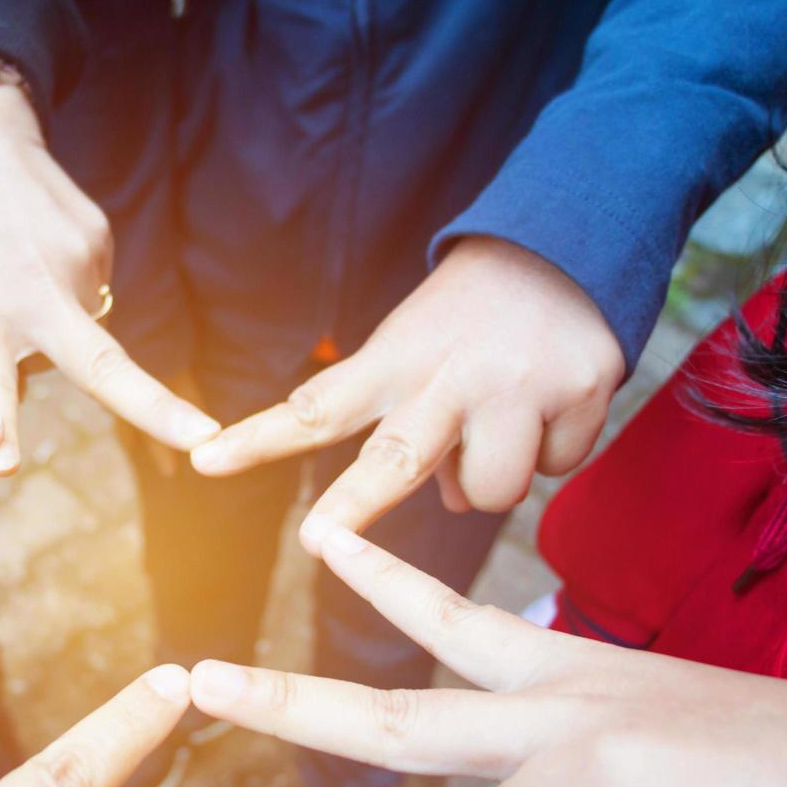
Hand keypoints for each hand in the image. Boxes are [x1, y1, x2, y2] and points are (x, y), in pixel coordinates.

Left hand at [0, 66, 218, 474]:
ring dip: (63, 321)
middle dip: (157, 408)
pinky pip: (92, 289)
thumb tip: (17, 411)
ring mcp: (78, 261)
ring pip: (87, 325)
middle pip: (101, 363)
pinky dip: (70, 288)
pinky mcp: (101, 238)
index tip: (4, 465)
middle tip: (203, 440)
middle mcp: (33, 289)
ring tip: (17, 271)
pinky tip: (40, 252)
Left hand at [189, 237, 623, 550]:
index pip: (315, 407)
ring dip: (490, 478)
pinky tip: (550, 400)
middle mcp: (450, 374)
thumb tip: (445, 500)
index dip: (258, 439)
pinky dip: (551, 448)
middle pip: (395, 458)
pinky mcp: (583, 388)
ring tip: (501, 423)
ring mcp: (518, 383)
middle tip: (317, 542)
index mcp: (396, 360)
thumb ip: (410, 431)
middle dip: (353, 504)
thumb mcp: (414, 351)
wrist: (562, 245)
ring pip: (490, 491)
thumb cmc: (465, 318)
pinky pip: (557, 465)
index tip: (204, 460)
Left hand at [189, 522, 786, 786]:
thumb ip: (556, 764)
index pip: (456, 623)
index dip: (383, 583)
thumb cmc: (758, 774)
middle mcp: (555, 713)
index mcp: (572, 680)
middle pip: (392, 725)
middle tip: (200, 682)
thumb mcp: (646, 742)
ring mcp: (567, 769)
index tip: (323, 537)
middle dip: (284, 703)